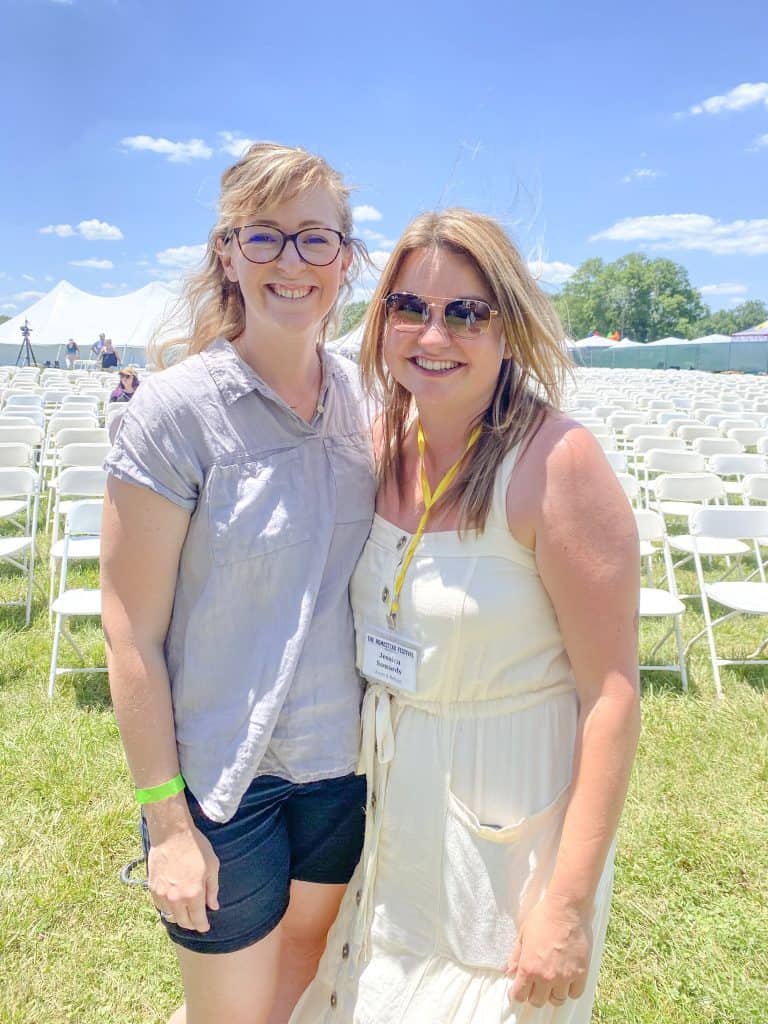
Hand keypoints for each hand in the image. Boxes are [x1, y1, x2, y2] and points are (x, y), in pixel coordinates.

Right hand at [147, 823, 219, 932]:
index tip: (205, 927)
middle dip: (192, 924)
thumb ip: (213, 889)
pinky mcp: (153, 888)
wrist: (172, 833)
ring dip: (179, 917)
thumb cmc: (195, 847)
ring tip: (186, 912)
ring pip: (170, 916)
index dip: (203, 926)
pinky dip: (168, 908)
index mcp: (193, 893)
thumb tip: (213, 907)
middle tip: (197, 920)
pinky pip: (160, 906)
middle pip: (183, 921)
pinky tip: (174, 902)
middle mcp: (176, 898)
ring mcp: (162, 894)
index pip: (198, 920)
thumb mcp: (212, 866)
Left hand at [506, 894, 592, 1008]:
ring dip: (552, 994)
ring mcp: (564, 976)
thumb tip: (508, 971)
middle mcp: (546, 976)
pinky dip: (570, 990)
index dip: (517, 994)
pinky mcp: (581, 973)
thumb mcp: (523, 934)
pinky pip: (575, 994)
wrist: (565, 908)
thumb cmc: (542, 917)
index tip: (519, 990)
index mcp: (528, 967)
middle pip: (538, 1001)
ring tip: (552, 983)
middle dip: (534, 994)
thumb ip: (515, 956)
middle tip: (535, 985)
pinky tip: (567, 981)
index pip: (520, 995)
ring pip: (557, 1000)